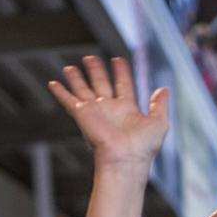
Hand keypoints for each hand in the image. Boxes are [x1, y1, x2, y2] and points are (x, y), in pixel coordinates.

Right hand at [48, 56, 167, 166]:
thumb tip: (164, 89)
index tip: (118, 59)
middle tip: (91, 58)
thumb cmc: (144, 146)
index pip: (123, 84)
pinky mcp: (82, 115)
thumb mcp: (159, 122)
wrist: (126, 158)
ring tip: (71, 67)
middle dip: (96, 70)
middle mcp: (110, 109)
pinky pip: (68, 100)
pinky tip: (53, 83)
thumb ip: (160, 104)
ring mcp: (95, 111)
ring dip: (76, 78)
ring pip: (83, 89)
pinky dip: (60, 92)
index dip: (121, 71)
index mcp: (128, 109)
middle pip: (101, 83)